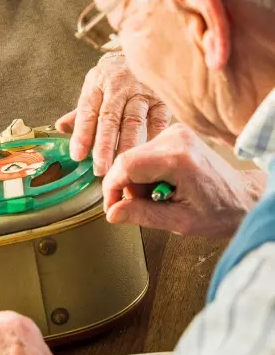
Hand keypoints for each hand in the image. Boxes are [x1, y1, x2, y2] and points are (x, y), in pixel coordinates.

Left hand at [56, 53, 169, 176]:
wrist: (142, 52)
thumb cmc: (114, 78)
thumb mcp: (94, 88)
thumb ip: (80, 112)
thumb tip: (61, 128)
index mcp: (97, 85)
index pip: (87, 112)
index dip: (82, 134)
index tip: (78, 156)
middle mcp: (118, 87)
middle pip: (109, 118)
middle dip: (104, 145)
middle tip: (100, 169)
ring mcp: (141, 91)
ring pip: (133, 121)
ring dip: (127, 144)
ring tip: (122, 165)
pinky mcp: (160, 97)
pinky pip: (158, 119)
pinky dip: (153, 136)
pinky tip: (148, 154)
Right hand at [101, 124, 264, 238]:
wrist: (242, 197)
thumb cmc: (220, 211)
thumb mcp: (180, 221)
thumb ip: (143, 215)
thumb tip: (113, 212)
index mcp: (178, 159)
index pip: (126, 166)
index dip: (112, 188)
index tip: (112, 207)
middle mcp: (176, 139)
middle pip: (128, 160)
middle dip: (128, 187)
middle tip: (145, 206)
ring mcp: (176, 133)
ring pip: (134, 157)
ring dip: (138, 181)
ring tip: (160, 196)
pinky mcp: (175, 134)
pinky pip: (145, 153)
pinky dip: (147, 172)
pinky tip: (163, 184)